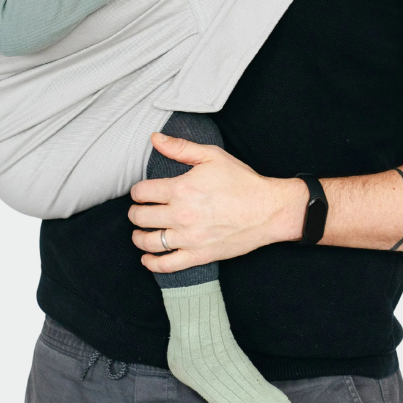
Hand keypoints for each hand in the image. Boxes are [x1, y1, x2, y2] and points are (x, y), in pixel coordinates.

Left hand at [128, 133, 307, 272]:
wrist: (268, 209)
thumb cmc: (241, 180)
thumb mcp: (212, 155)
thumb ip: (181, 147)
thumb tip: (155, 138)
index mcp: (181, 189)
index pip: (141, 192)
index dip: (137, 191)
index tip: (141, 192)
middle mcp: (181, 215)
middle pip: (140, 217)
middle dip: (135, 212)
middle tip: (139, 210)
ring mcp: (189, 238)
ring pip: (149, 242)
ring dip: (138, 237)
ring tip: (140, 232)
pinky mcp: (199, 256)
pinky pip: (167, 265)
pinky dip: (152, 263)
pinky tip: (148, 258)